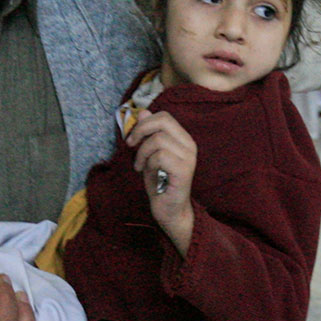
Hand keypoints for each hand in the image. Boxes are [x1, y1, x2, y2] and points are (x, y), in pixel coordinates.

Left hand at [127, 110, 196, 255]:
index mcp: (183, 139)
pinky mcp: (184, 170)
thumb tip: (143, 111)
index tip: (132, 139)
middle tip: (131, 145)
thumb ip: (148, 134)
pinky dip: (148, 163)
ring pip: (158, 139)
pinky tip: (147, 173)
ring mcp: (188, 157)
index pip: (164, 116)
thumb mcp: (148, 154)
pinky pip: (160, 156)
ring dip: (142, 153)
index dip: (144, 123)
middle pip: (163, 121)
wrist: (168, 209)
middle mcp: (189, 145)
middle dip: (141, 130)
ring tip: (140, 166)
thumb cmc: (159, 182)